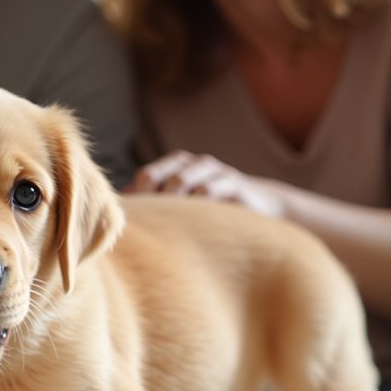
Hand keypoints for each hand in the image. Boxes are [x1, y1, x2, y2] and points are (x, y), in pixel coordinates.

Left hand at [127, 151, 285, 218]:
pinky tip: (193, 224)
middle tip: (147, 226)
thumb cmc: (218, 207)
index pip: (146, 176)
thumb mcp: (188, 202)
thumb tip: (126, 200)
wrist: (265, 205)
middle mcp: (194, 164)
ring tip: (166, 226)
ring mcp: (215, 171)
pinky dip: (196, 205)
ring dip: (169, 203)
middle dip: (149, 200)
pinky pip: (209, 190)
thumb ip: (158, 199)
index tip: (136, 224)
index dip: (138, 198)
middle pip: (158, 176)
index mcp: (179, 166)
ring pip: (180, 180)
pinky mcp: (234, 183)